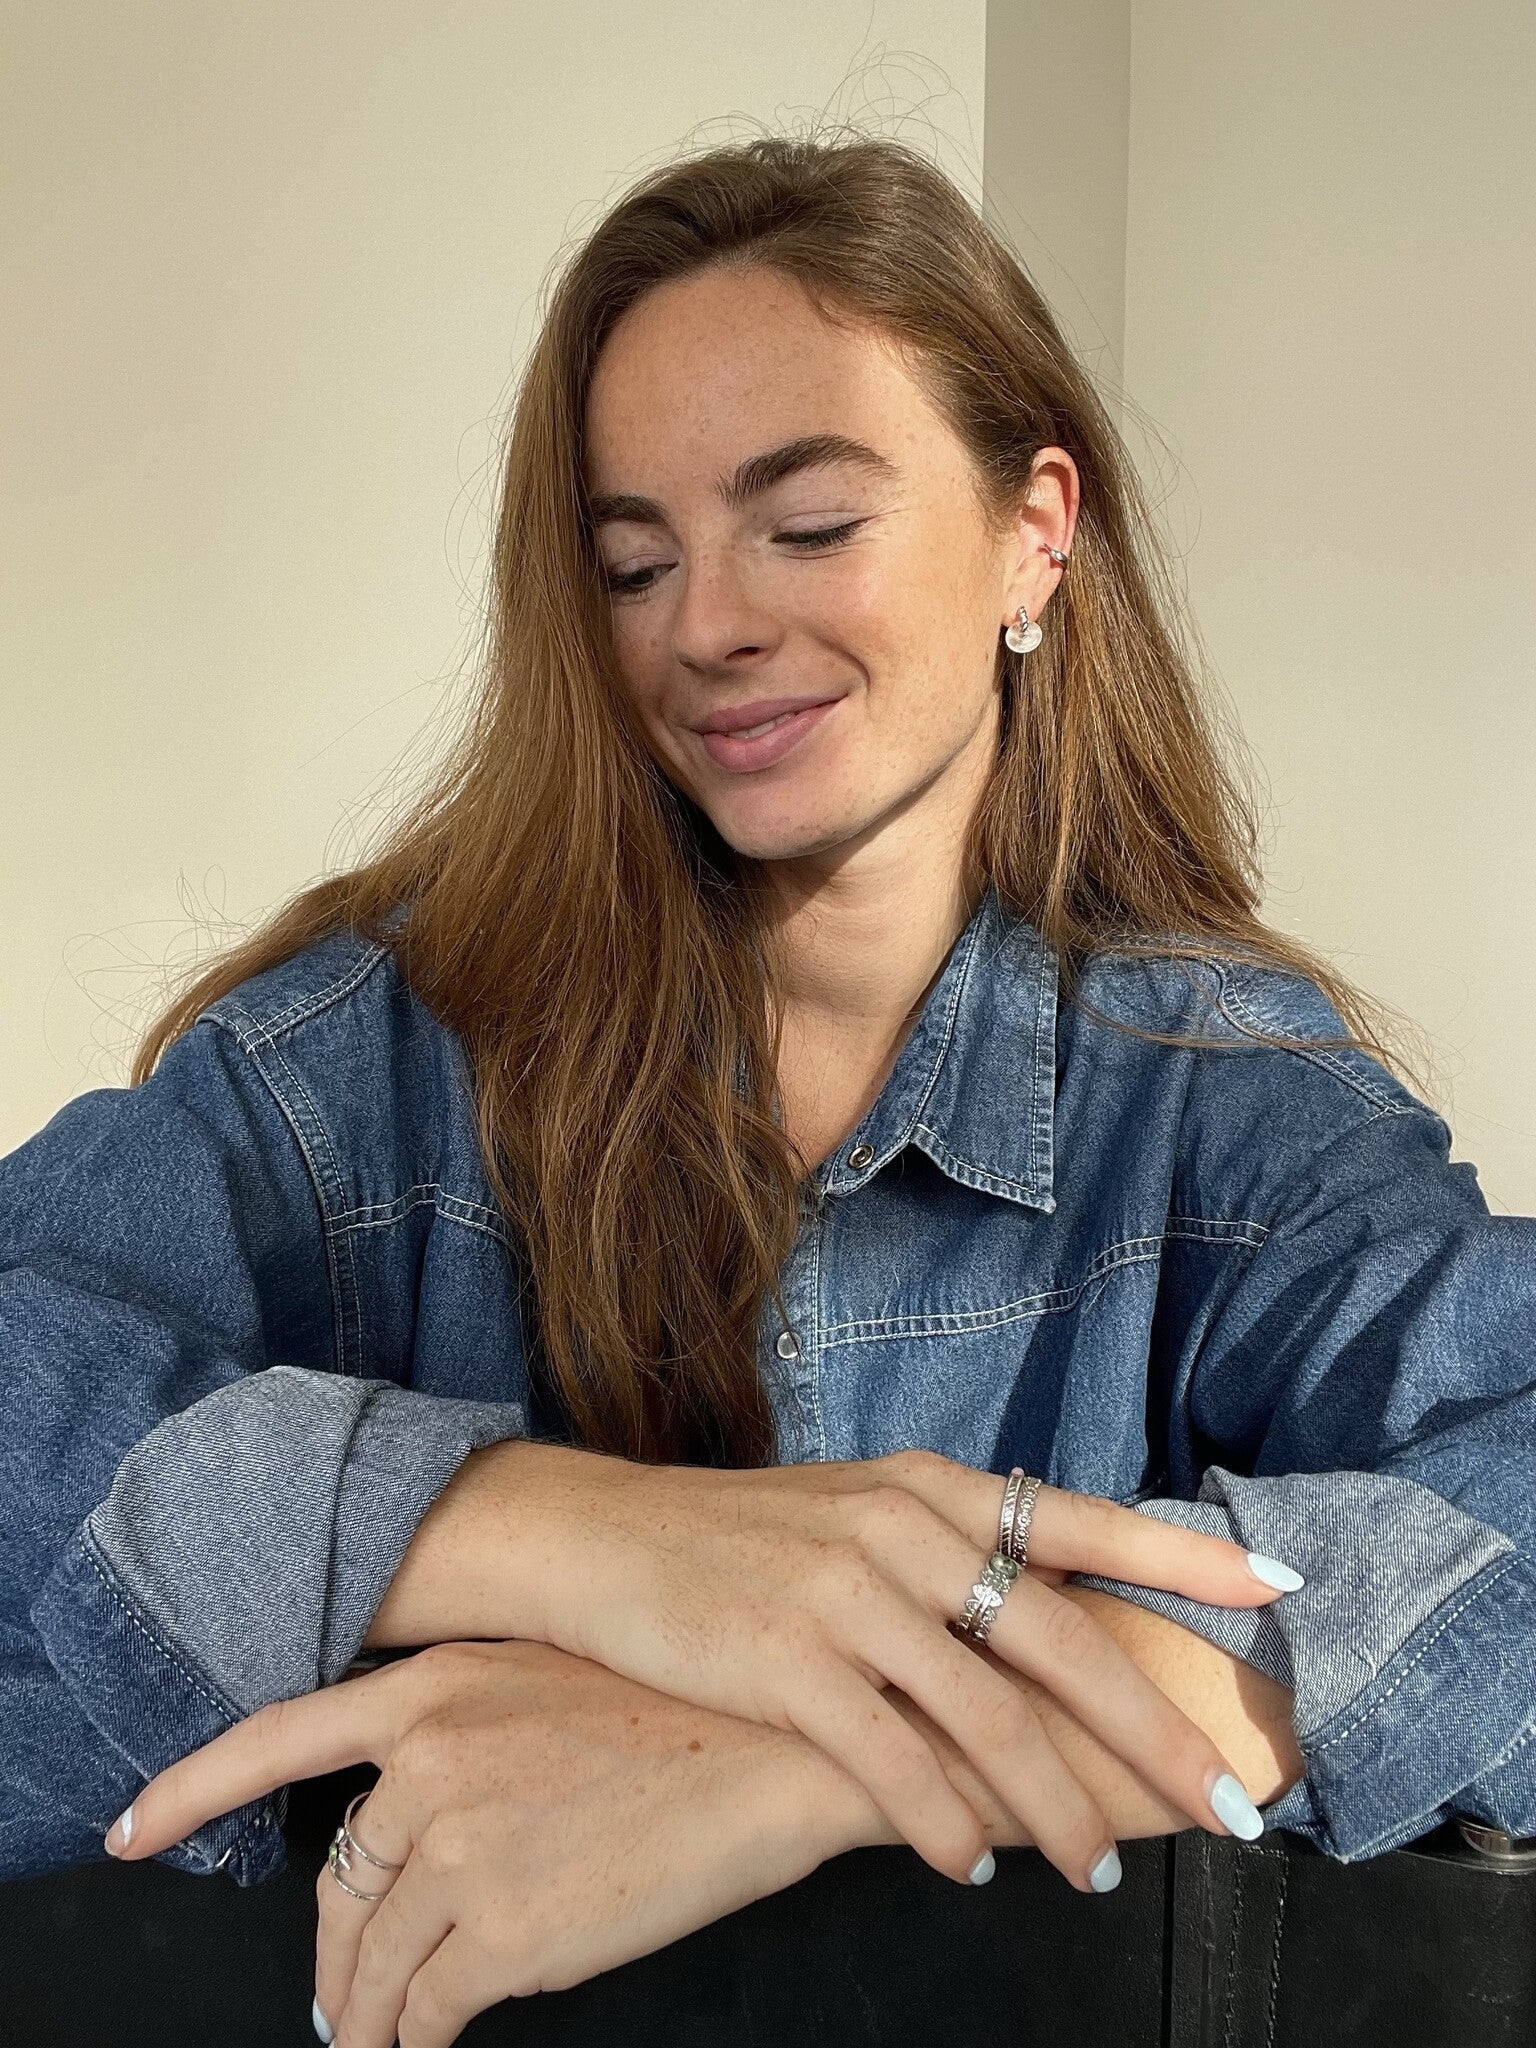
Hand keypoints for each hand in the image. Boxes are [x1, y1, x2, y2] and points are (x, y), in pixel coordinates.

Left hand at [106, 1638, 884, 2047]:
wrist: (783, 1750)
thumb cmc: (689, 1713)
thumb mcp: (553, 1684)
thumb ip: (467, 1739)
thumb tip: (412, 1834)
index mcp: (436, 1686)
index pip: (279, 1736)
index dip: (191, 1790)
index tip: (131, 1831)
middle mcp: (430, 1760)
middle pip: (339, 1885)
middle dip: (333, 1959)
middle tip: (342, 2005)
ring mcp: (462, 1846)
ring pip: (371, 1963)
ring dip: (367, 2018)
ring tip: (377, 2043)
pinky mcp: (504, 1931)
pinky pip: (424, 2015)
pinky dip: (415, 2045)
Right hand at [461, 1442, 1296, 1889]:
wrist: (602, 1539)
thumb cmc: (742, 1540)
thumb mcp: (857, 1515)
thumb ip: (951, 1550)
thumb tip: (1055, 1609)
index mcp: (932, 1488)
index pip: (1084, 1522)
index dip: (1183, 1558)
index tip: (1277, 1591)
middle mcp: (902, 1526)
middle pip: (1061, 1640)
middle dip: (1152, 1734)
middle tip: (1222, 1807)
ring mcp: (844, 1590)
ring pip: (987, 1715)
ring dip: (1054, 1807)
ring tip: (1095, 1870)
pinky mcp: (784, 1658)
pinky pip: (891, 1758)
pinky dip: (942, 1819)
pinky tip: (970, 1862)